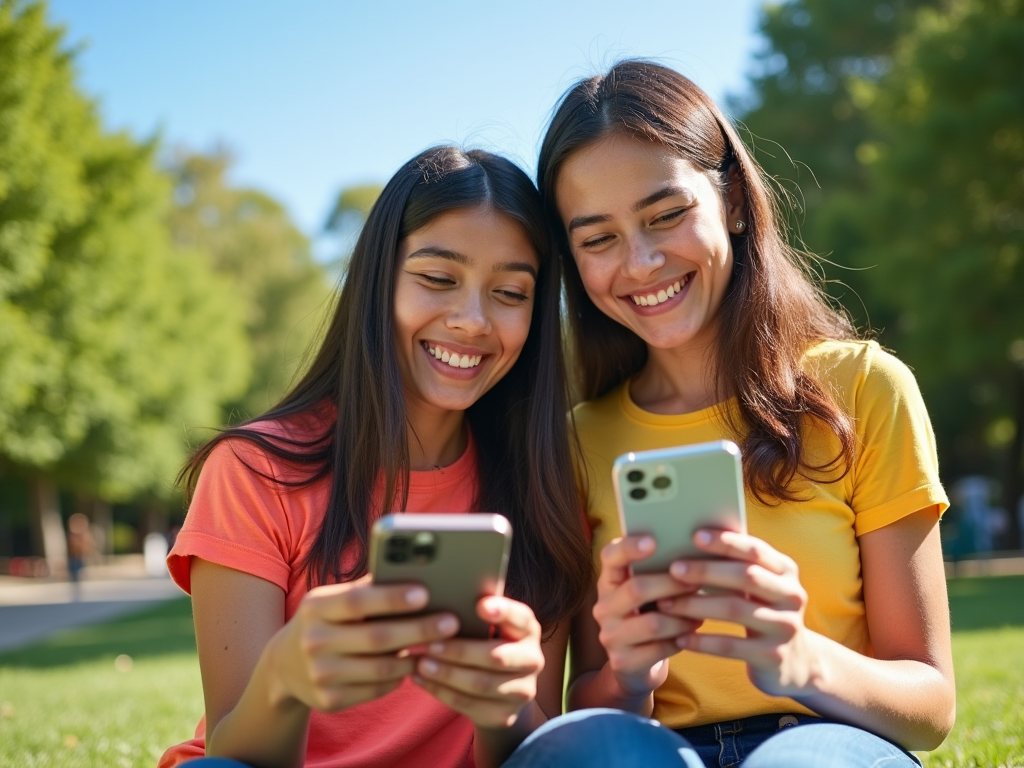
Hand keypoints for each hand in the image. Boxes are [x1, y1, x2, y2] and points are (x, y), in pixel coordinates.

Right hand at [268, 575, 458, 711]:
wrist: (286, 664)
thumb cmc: (327, 619)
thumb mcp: (334, 599)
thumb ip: (369, 588)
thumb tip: (418, 573)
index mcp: (316, 607)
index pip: (358, 601)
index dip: (392, 598)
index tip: (425, 592)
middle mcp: (315, 641)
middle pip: (377, 637)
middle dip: (419, 629)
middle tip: (451, 622)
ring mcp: (321, 674)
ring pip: (382, 668)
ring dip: (416, 656)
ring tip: (443, 644)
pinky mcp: (330, 700)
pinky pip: (378, 688)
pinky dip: (401, 676)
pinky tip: (416, 663)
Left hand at [412, 596, 544, 728]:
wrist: (499, 693)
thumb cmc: (483, 643)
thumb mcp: (487, 627)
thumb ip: (475, 612)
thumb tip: (444, 592)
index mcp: (528, 630)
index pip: (520, 618)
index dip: (503, 611)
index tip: (480, 605)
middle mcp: (532, 660)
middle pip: (497, 657)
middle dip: (460, 651)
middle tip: (429, 643)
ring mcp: (522, 691)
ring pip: (481, 684)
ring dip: (447, 673)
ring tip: (421, 662)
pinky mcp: (505, 715)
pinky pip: (470, 705)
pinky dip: (441, 691)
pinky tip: (421, 678)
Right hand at [592, 536, 701, 697]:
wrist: (636, 665)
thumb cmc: (650, 616)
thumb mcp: (648, 592)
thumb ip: (660, 571)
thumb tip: (696, 549)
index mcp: (609, 581)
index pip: (610, 556)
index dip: (629, 547)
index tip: (653, 541)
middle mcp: (603, 606)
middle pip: (637, 589)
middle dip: (671, 585)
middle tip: (698, 581)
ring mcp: (609, 635)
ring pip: (652, 623)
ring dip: (682, 618)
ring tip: (701, 614)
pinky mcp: (622, 661)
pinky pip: (658, 649)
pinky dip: (680, 640)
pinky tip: (692, 635)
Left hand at [658, 529, 819, 696]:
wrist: (795, 662)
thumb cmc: (761, 611)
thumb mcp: (759, 586)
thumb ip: (736, 564)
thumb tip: (693, 539)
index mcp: (786, 571)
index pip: (755, 550)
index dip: (726, 542)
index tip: (695, 536)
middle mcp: (792, 596)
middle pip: (745, 576)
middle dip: (706, 571)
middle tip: (673, 569)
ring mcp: (785, 627)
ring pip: (734, 609)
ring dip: (695, 605)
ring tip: (665, 604)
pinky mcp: (774, 656)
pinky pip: (730, 645)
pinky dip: (702, 641)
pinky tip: (680, 637)